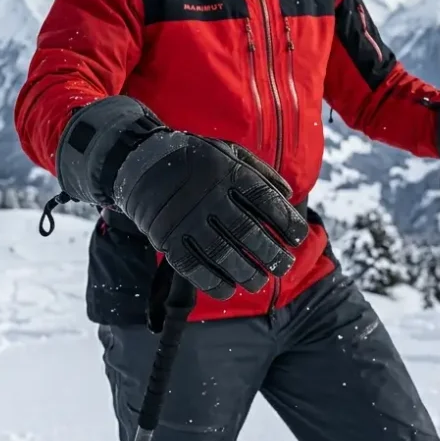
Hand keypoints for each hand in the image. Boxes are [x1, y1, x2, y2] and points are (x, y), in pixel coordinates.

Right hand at [112, 132, 309, 299]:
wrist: (141, 163)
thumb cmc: (194, 160)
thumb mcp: (228, 152)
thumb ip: (259, 172)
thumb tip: (287, 196)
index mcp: (227, 172)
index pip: (265, 200)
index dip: (287, 222)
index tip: (298, 237)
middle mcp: (208, 196)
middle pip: (247, 232)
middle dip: (271, 254)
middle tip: (283, 266)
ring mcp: (186, 219)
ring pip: (223, 255)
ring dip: (246, 274)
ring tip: (258, 281)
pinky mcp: (168, 239)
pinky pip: (194, 268)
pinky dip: (214, 283)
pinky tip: (228, 289)